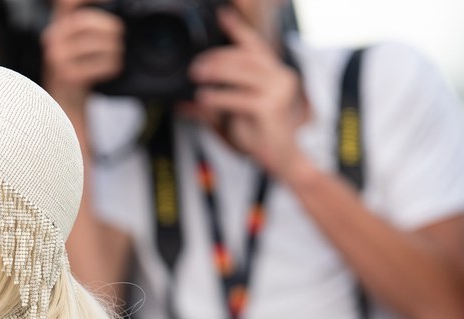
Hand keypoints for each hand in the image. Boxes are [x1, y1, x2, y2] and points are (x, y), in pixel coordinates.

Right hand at [42, 0, 123, 111]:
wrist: (64, 103)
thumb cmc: (76, 71)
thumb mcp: (76, 45)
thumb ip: (88, 28)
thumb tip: (115, 22)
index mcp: (57, 27)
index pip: (67, 2)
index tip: (110, 0)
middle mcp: (52, 39)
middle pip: (85, 21)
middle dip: (109, 26)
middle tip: (120, 35)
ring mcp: (57, 58)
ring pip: (96, 43)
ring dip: (114, 49)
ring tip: (117, 54)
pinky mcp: (67, 75)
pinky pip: (100, 64)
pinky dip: (112, 66)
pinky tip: (112, 69)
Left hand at [187, 8, 309, 180]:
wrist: (282, 159)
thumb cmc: (261, 135)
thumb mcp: (231, 116)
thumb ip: (210, 105)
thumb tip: (181, 104)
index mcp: (274, 73)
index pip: (254, 45)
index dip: (237, 29)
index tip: (222, 15)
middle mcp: (280, 77)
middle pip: (244, 56)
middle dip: (216, 57)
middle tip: (194, 65)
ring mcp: (278, 91)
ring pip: (242, 72)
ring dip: (215, 72)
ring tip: (195, 76)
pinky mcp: (271, 107)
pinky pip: (239, 97)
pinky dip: (218, 96)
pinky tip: (203, 97)